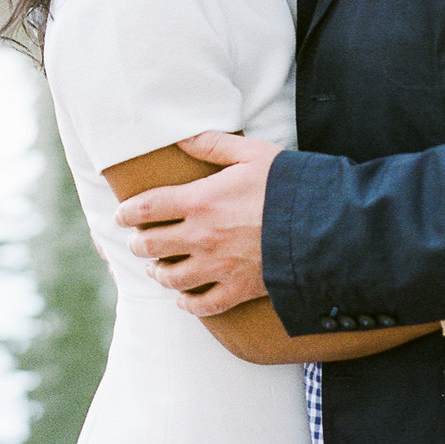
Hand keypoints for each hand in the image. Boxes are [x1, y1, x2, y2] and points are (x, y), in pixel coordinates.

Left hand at [114, 131, 279, 315]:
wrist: (325, 228)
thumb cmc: (288, 186)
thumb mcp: (250, 154)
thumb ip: (212, 145)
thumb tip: (183, 137)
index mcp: (200, 200)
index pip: (147, 207)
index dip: (127, 212)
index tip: (120, 216)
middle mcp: (202, 236)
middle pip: (151, 245)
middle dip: (138, 244)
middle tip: (136, 242)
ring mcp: (218, 266)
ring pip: (171, 278)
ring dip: (158, 273)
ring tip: (155, 268)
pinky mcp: (238, 290)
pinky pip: (203, 306)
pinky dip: (188, 305)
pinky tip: (183, 299)